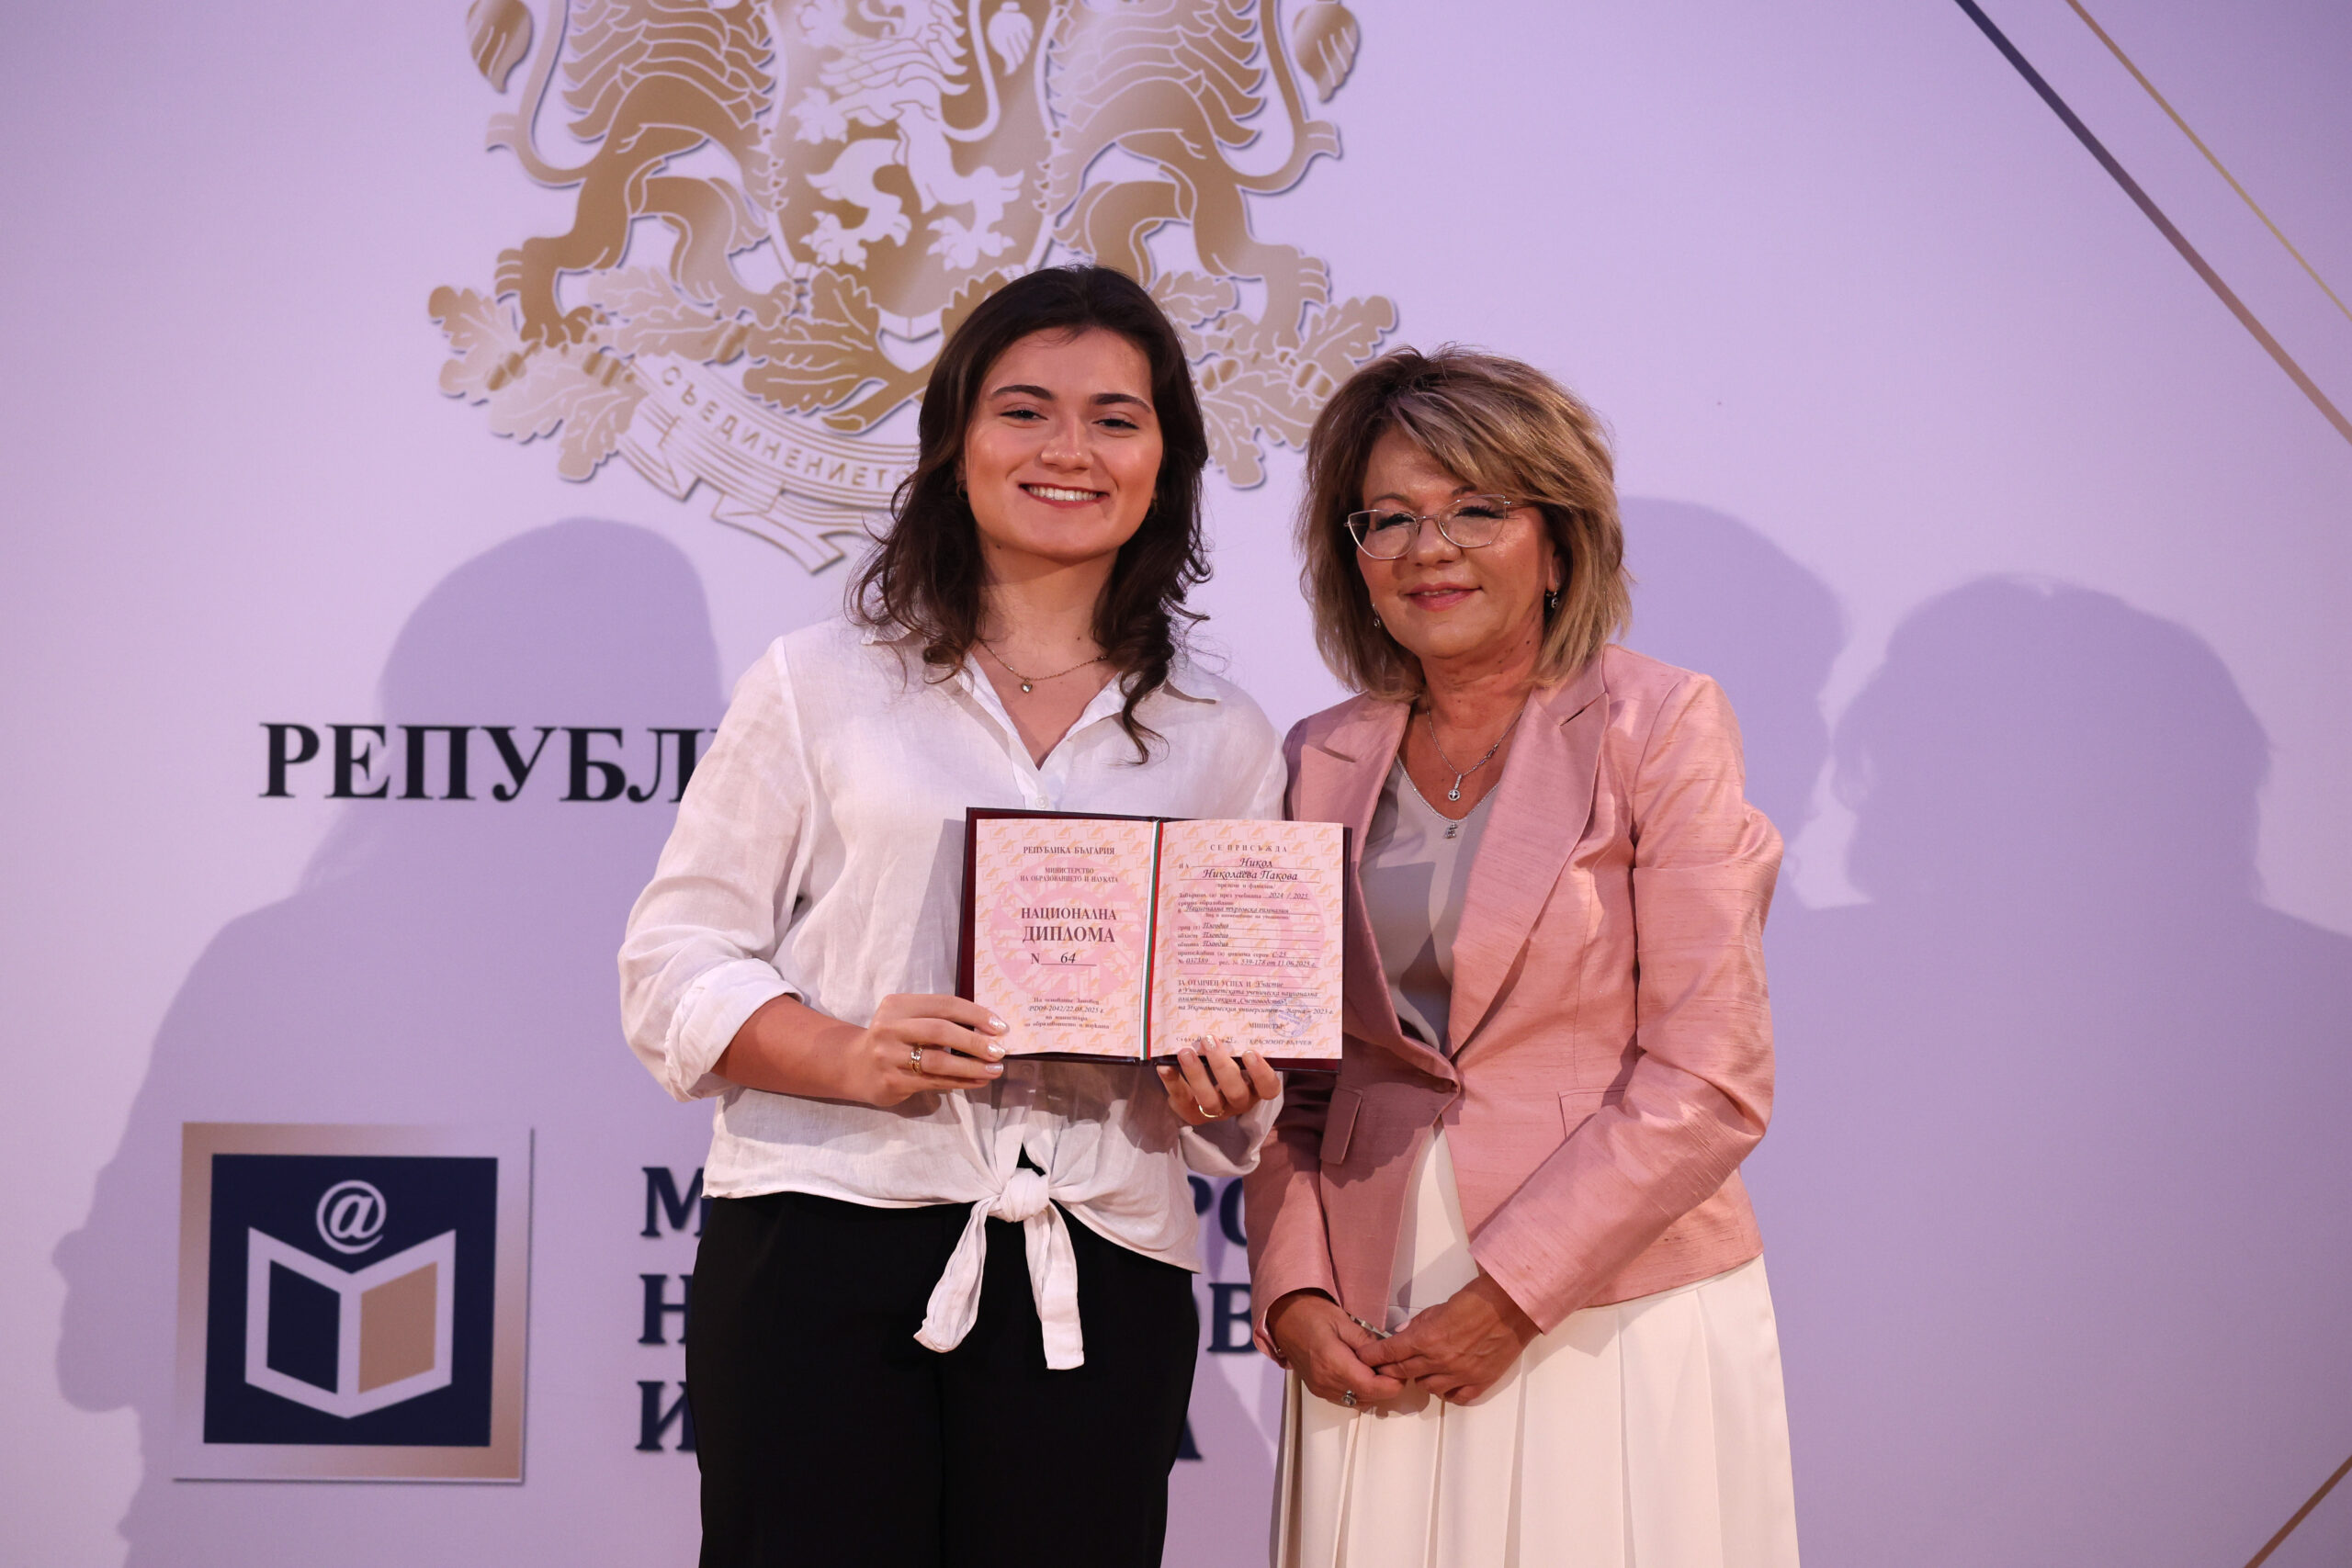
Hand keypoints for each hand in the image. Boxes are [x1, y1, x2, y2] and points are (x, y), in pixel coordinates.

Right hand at [837, 993, 1008, 1106]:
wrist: (854, 1066)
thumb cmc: (893, 1039)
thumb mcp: (908, 1018)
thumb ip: (938, 1018)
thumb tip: (988, 1029)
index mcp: (898, 1005)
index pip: (944, 1004)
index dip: (975, 1014)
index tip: (1000, 1026)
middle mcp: (890, 1028)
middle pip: (940, 1031)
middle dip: (975, 1041)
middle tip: (999, 1051)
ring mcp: (889, 1056)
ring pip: (938, 1061)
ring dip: (971, 1066)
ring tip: (994, 1069)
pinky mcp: (892, 1081)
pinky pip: (933, 1081)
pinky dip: (960, 1081)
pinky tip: (978, 1081)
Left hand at [1155, 1042, 1279, 1125]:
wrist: (1200, 1089)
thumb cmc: (1226, 1061)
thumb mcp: (1236, 1052)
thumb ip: (1238, 1038)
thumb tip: (1234, 1000)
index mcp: (1255, 1087)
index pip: (1269, 1088)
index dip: (1262, 1073)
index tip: (1251, 1052)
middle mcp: (1239, 1101)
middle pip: (1237, 1093)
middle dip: (1222, 1067)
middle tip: (1210, 1040)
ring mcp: (1216, 1110)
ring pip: (1210, 1101)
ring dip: (1197, 1074)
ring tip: (1185, 1052)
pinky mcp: (1191, 1112)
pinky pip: (1182, 1099)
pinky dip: (1172, 1081)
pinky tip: (1164, 1065)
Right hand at [1265, 1289, 1404, 1407]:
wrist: (1284, 1317)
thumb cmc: (1310, 1314)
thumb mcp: (1343, 1321)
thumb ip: (1367, 1342)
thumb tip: (1387, 1355)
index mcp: (1333, 1363)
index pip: (1372, 1387)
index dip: (1392, 1383)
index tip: (1401, 1371)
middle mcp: (1326, 1382)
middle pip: (1367, 1397)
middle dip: (1385, 1386)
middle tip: (1392, 1366)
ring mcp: (1321, 1389)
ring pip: (1358, 1401)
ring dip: (1373, 1390)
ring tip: (1377, 1369)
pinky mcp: (1318, 1390)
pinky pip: (1346, 1398)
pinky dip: (1359, 1391)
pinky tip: (1362, 1373)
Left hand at [1360, 1272, 1537, 1404]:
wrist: (1512, 1308)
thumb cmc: (1477, 1301)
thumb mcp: (1440, 1307)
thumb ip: (1418, 1324)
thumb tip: (1400, 1334)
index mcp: (1428, 1338)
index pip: (1390, 1352)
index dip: (1373, 1356)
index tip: (1363, 1358)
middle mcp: (1440, 1360)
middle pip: (1403, 1372)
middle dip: (1389, 1370)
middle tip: (1385, 1367)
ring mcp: (1460, 1374)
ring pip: (1427, 1388)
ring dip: (1421, 1379)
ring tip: (1424, 1368)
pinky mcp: (1479, 1382)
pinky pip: (1455, 1397)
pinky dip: (1448, 1392)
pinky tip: (1447, 1382)